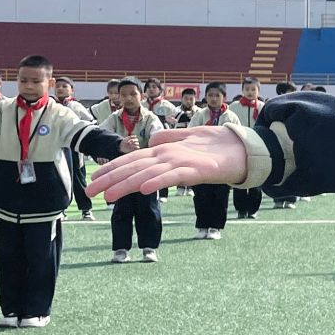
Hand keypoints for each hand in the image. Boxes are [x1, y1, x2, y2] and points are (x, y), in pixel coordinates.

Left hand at [87, 125, 247, 198]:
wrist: (244, 148)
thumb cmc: (218, 146)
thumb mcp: (189, 141)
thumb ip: (170, 138)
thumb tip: (153, 141)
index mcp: (165, 148)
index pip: (132, 158)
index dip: (111, 168)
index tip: (94, 179)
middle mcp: (168, 153)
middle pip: (133, 166)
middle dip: (110, 178)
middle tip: (90, 191)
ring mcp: (181, 161)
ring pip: (147, 173)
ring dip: (126, 184)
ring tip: (109, 196)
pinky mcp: (196, 169)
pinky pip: (173, 177)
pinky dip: (157, 182)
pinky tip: (144, 190)